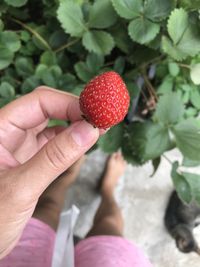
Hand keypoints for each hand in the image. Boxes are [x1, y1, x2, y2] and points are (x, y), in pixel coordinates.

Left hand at [0, 87, 99, 258]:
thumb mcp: (22, 187)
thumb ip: (55, 158)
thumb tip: (89, 130)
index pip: (38, 102)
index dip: (68, 103)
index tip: (94, 113)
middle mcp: (10, 133)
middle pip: (47, 108)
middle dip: (74, 110)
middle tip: (100, 118)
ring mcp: (20, 147)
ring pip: (52, 125)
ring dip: (75, 125)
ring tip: (98, 128)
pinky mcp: (29, 160)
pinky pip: (54, 144)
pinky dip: (71, 142)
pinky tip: (84, 143)